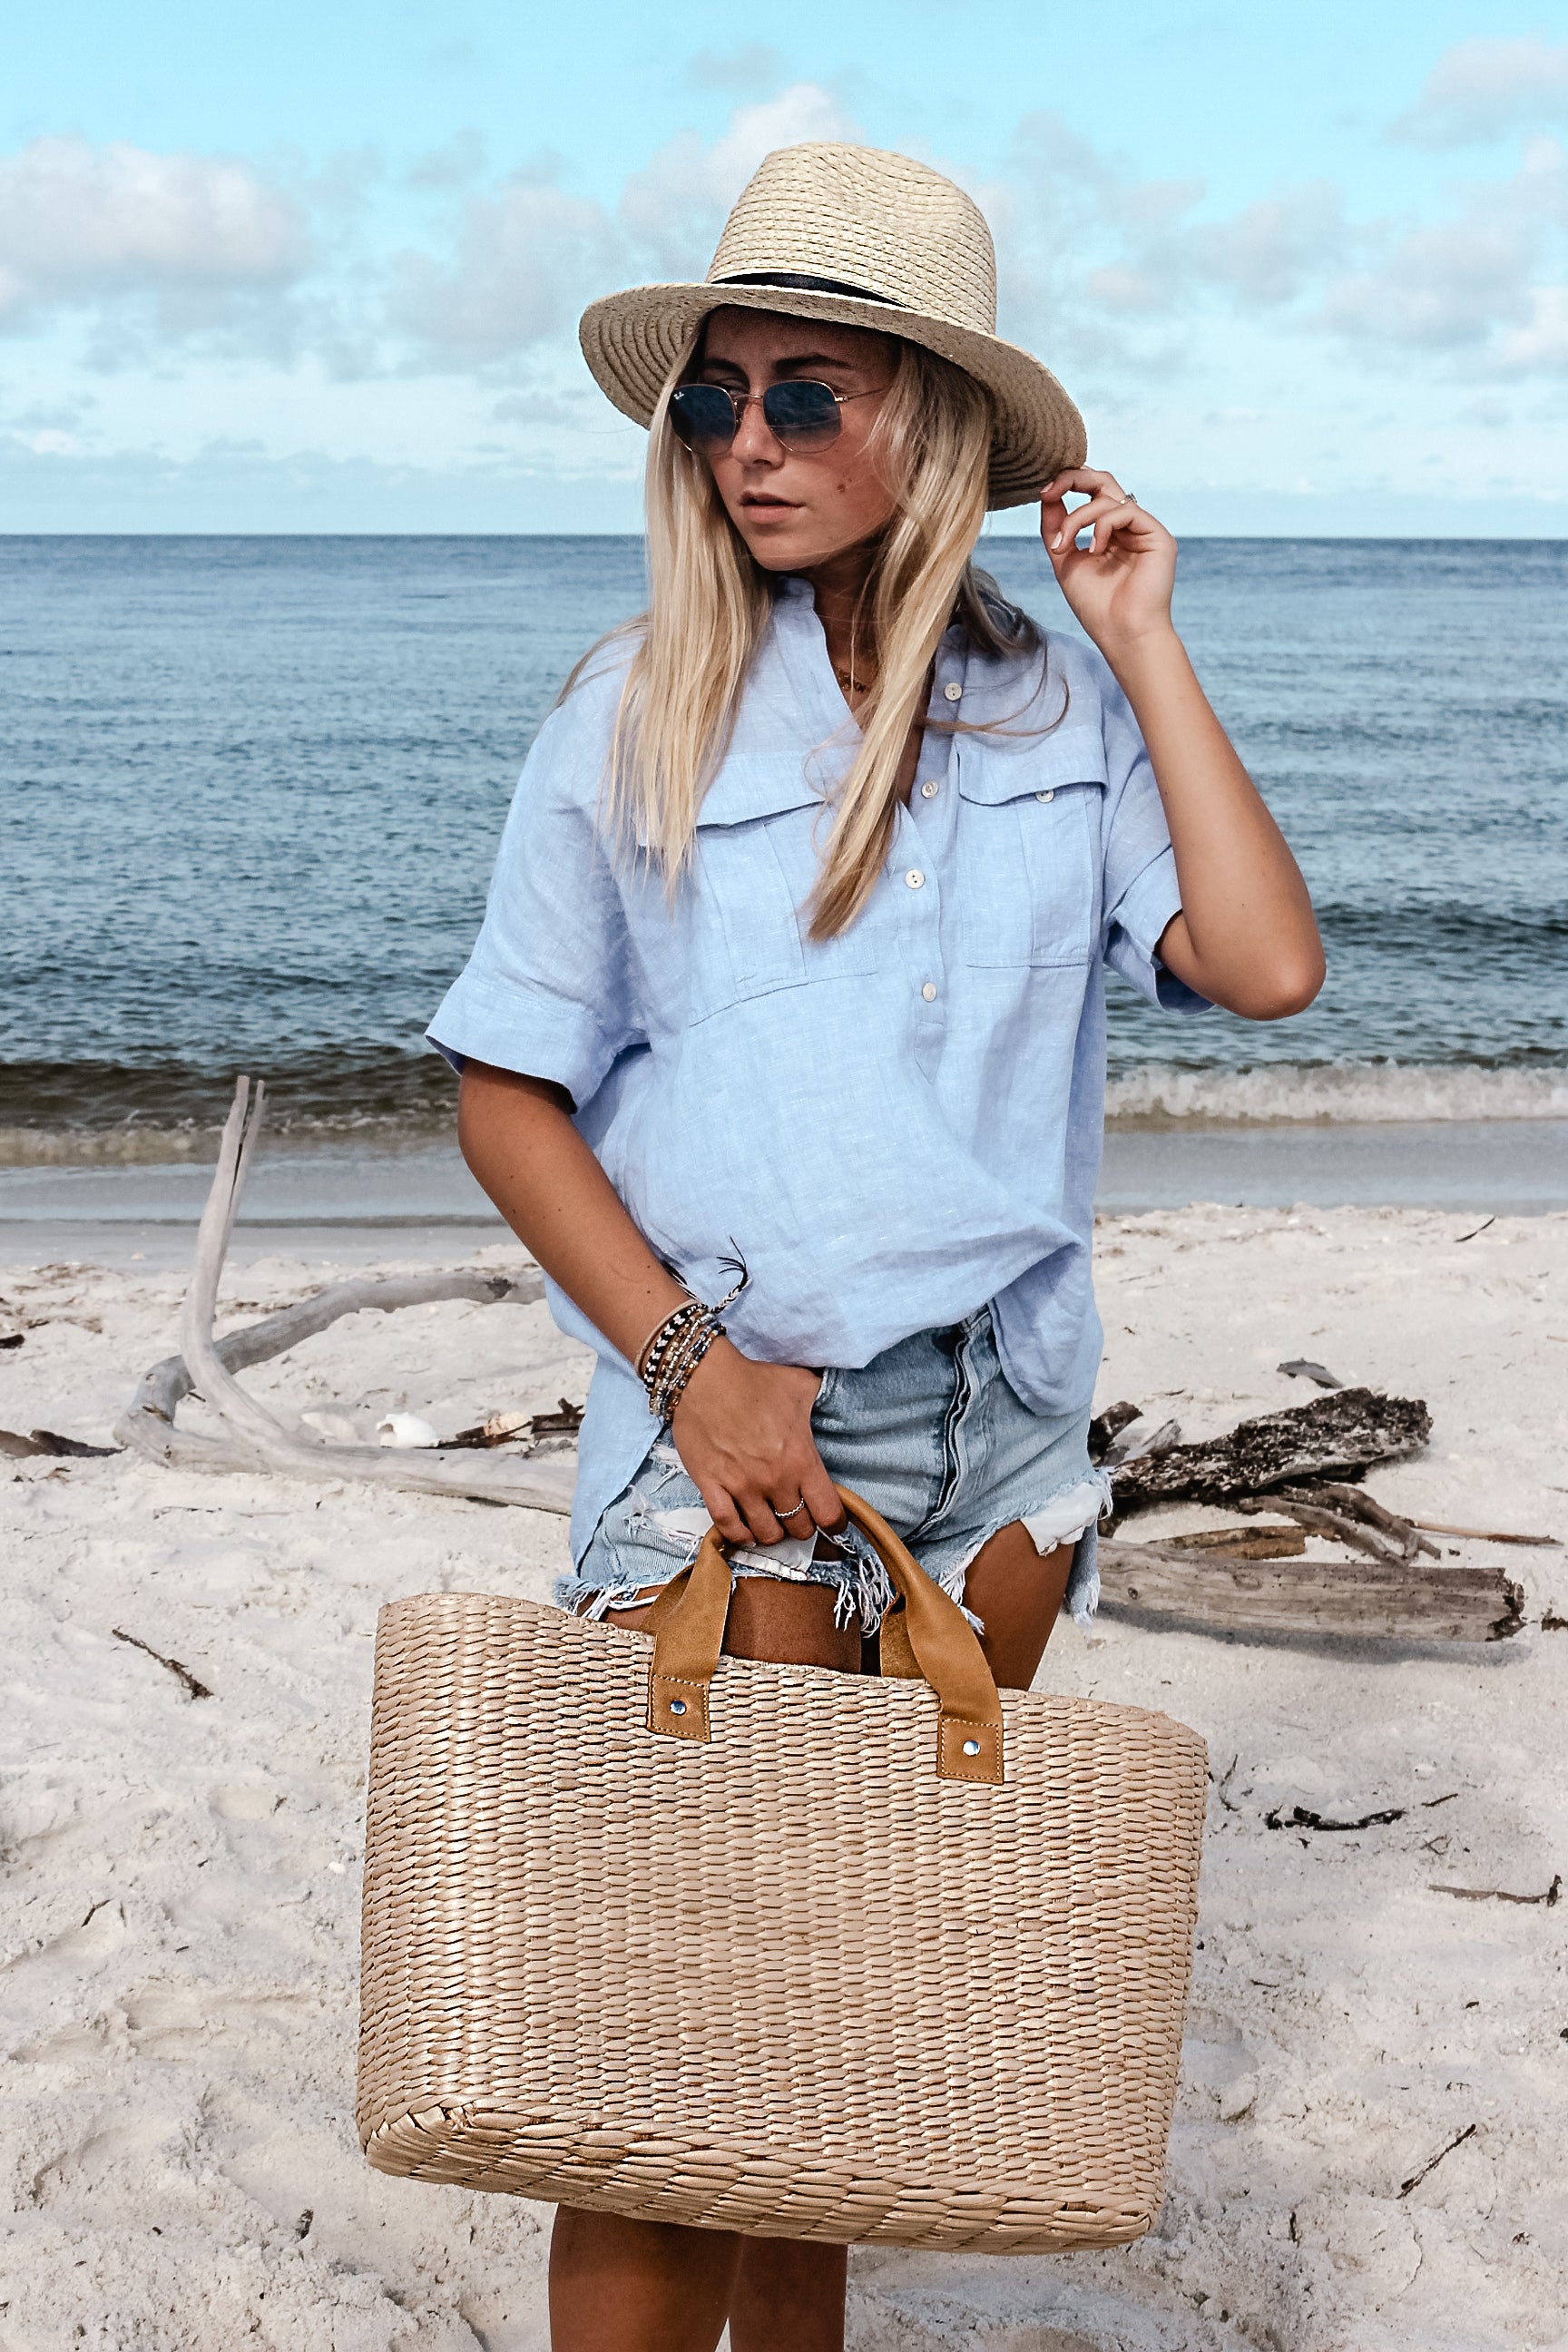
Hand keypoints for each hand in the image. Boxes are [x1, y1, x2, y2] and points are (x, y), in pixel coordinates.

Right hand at [669, 1337, 845, 1548]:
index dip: (834, 1524)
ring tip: (773, 1523)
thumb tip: (832, 1398)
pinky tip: (745, 1531)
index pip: (828, 1513)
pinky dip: (739, 1535)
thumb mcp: (801, 1384)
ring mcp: (741, 1486)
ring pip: (765, 1534)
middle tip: (798, 1515)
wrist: (703, 1377)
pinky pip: (728, 1527)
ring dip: (773, 1533)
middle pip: (799, 1528)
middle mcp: (775, 1480)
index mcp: (801, 1459)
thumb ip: (822, 1398)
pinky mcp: (711, 1486)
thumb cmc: (754, 1380)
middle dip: (802, 1526)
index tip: (832, 1522)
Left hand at [1040, 468, 1176, 656]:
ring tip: (1064, 547)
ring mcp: (1143, 529)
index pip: (1089, 492)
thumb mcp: (1065, 559)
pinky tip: (1094, 550)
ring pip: (1107, 496)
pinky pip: (1125, 511)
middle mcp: (1127, 526)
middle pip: (1102, 480)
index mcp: (1108, 531)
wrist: (1122, 634)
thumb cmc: (1096, 606)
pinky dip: (1102, 526)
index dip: (1066, 484)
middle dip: (1072, 478)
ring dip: (1077, 518)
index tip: (1043, 493)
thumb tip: (1046, 494)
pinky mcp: (1158, 535)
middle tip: (1049, 490)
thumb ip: (1056, 527)